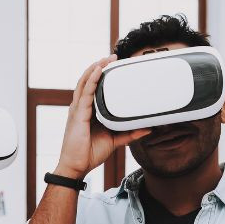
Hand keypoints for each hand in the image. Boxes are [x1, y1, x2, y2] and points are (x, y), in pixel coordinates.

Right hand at [53, 56, 150, 179]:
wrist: (76, 167)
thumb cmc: (89, 154)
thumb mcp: (115, 140)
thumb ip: (130, 133)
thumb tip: (148, 128)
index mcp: (87, 111)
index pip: (93, 87)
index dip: (101, 74)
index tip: (114, 65)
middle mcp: (81, 107)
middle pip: (88, 80)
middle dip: (99, 66)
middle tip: (113, 56)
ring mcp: (78, 109)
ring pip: (85, 81)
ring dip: (96, 67)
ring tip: (107, 58)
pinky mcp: (78, 114)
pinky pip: (85, 92)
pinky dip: (91, 79)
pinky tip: (98, 70)